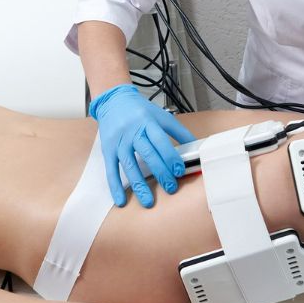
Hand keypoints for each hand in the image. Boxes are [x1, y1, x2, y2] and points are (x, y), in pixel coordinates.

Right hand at [89, 84, 194, 207]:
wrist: (113, 100)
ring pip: (130, 166)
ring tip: (148, 202)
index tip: (179, 171)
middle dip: (160, 173)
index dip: (170, 157)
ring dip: (139, 185)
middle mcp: (133, 132)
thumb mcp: (161, 115)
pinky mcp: (108, 150)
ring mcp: (119, 142)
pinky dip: (116, 186)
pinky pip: (112, 170)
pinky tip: (121, 200)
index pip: (161, 141)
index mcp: (148, 122)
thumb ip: (178, 131)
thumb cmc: (139, 110)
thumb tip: (195, 146)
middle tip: (171, 188)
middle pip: (147, 154)